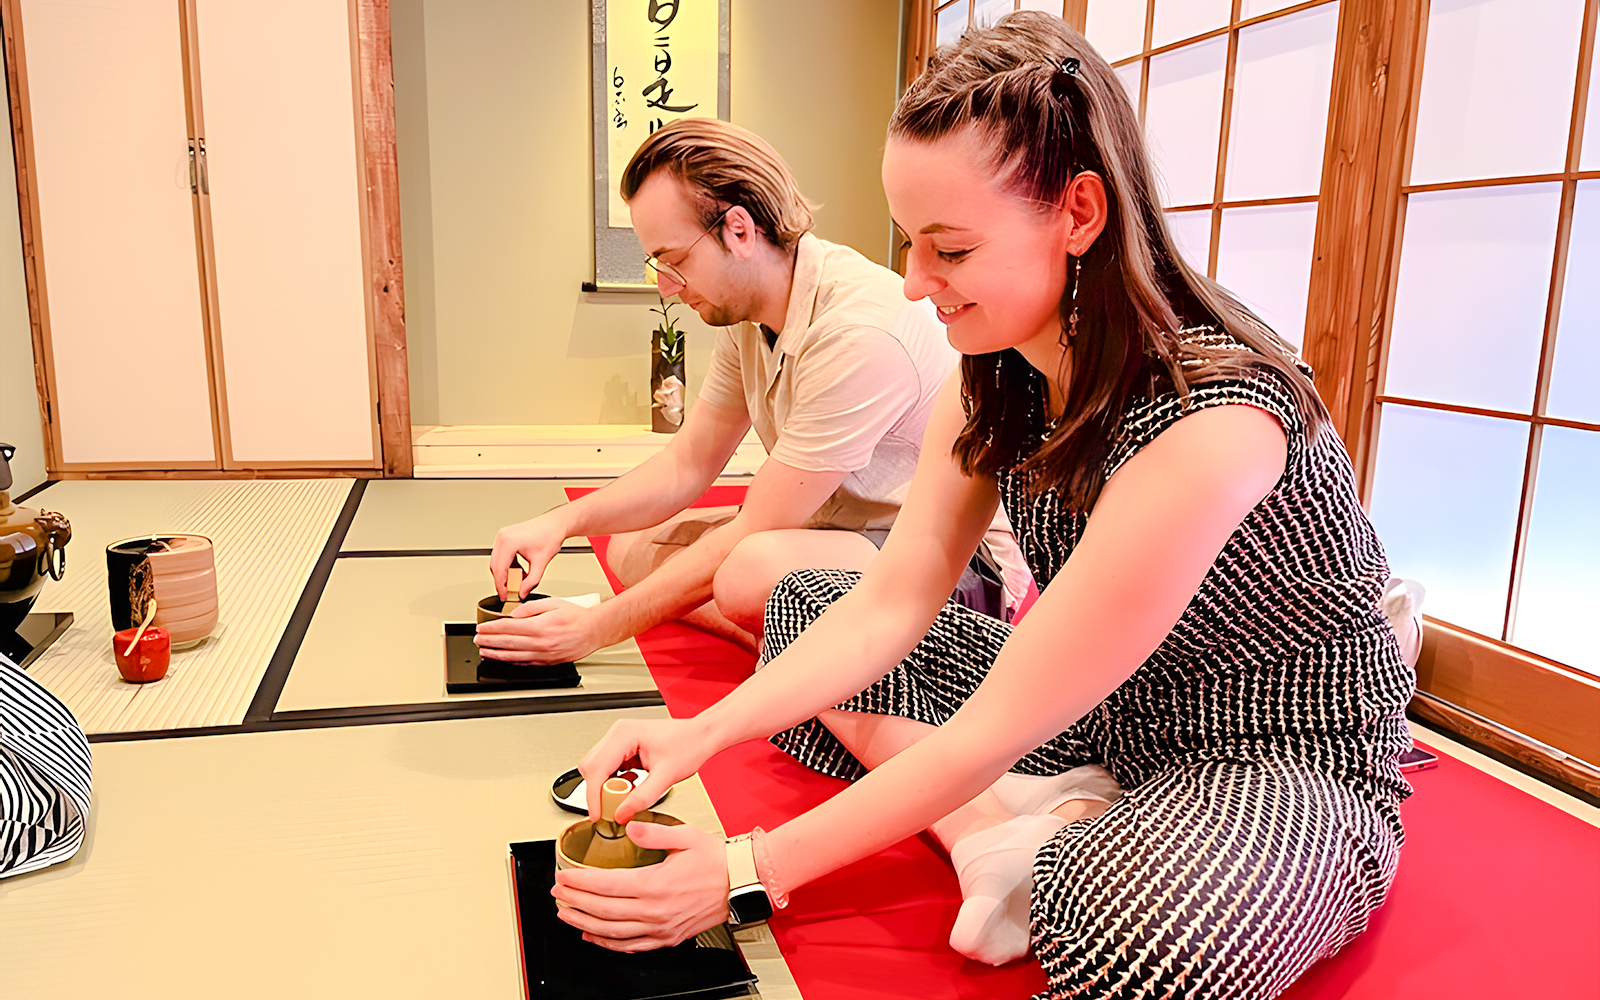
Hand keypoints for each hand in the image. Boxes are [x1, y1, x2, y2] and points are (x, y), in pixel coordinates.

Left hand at [475, 598, 604, 664]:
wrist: (595, 631)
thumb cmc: (577, 616)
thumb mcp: (553, 603)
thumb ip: (531, 608)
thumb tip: (514, 615)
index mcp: (540, 626)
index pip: (508, 628)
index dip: (491, 628)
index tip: (481, 628)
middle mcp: (541, 643)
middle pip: (507, 642)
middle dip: (489, 641)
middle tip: (477, 639)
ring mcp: (544, 654)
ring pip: (514, 656)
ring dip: (496, 654)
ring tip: (484, 651)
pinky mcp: (548, 661)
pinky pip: (525, 663)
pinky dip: (511, 661)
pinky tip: (503, 658)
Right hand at [490, 512, 569, 599]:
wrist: (555, 524)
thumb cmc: (550, 535)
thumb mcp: (541, 563)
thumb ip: (531, 581)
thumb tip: (522, 592)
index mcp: (509, 542)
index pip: (499, 570)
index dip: (501, 586)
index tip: (505, 596)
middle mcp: (502, 537)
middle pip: (495, 566)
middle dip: (502, 581)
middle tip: (511, 592)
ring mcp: (502, 536)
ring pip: (497, 562)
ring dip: (506, 574)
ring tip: (518, 581)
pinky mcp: (505, 537)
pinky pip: (501, 556)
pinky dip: (508, 566)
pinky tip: (519, 571)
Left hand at [553, 819, 729, 951]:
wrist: (740, 884)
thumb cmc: (716, 861)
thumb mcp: (685, 837)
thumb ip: (653, 833)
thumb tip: (630, 827)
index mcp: (656, 885)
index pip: (606, 886)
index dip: (580, 882)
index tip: (563, 877)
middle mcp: (655, 911)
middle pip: (603, 910)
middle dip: (575, 901)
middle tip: (557, 893)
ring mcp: (660, 928)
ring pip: (612, 932)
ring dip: (584, 923)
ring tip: (566, 914)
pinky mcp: (667, 937)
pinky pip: (631, 946)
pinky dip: (608, 943)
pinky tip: (594, 936)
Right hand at [579, 716, 722, 822]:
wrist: (701, 736)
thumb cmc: (689, 745)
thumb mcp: (667, 776)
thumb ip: (642, 797)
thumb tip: (621, 814)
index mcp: (625, 734)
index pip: (597, 768)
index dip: (593, 795)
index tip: (597, 814)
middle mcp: (618, 733)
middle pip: (592, 767)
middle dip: (599, 791)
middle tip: (615, 806)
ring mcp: (620, 739)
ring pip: (598, 768)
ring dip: (607, 786)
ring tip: (628, 795)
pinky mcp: (624, 747)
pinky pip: (608, 768)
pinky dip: (615, 781)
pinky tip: (632, 786)